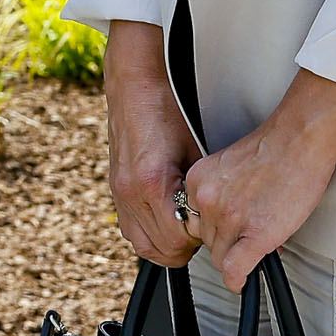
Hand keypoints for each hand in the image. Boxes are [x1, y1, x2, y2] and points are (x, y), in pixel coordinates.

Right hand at [103, 21, 202, 266]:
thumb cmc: (165, 110)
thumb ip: (201, 191)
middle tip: (202, 234)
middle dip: (185, 248)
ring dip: (165, 245)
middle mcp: (131, 191)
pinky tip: (164, 221)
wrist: (134, 86)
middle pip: (160, 249)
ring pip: (141, 244)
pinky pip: (130, 228)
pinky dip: (149, 232)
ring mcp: (119, 191)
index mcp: (154, 182)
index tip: (213, 229)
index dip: (200, 240)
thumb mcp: (196, 153)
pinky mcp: (115, 187)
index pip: (179, 240)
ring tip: (184, 232)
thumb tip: (220, 217)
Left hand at [179, 69, 335, 286]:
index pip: (193, 220)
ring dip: (238, 257)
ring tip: (258, 246)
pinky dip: (237, 280)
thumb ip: (219, 193)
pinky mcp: (255, 234)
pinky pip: (235, 269)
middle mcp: (207, 200)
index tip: (225, 233)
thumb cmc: (273, 150)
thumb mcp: (227, 167)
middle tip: (248, 238)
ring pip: (220, 257)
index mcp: (198, 181)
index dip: (213, 230)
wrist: (297, 142)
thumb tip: (225, 221)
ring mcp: (229, 218)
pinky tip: (241, 282)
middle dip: (228, 243)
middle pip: (206, 240)